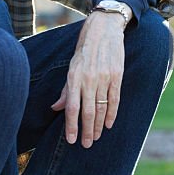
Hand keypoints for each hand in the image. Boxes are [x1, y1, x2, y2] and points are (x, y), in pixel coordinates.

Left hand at [51, 11, 124, 147]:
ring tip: (97, 137)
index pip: (72, 107)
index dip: (71, 126)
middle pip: (88, 112)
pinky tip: (109, 124)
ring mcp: (104, 78)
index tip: (72, 140)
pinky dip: (112, 114)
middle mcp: (89, 79)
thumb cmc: (84, 49)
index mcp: (74, 77)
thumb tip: (56, 108)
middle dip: (87, 131)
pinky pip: (115, 99)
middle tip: (87, 145)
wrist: (104, 29)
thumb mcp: (71, 66)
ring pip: (102, 108)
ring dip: (99, 125)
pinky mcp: (117, 75)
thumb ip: (65, 89)